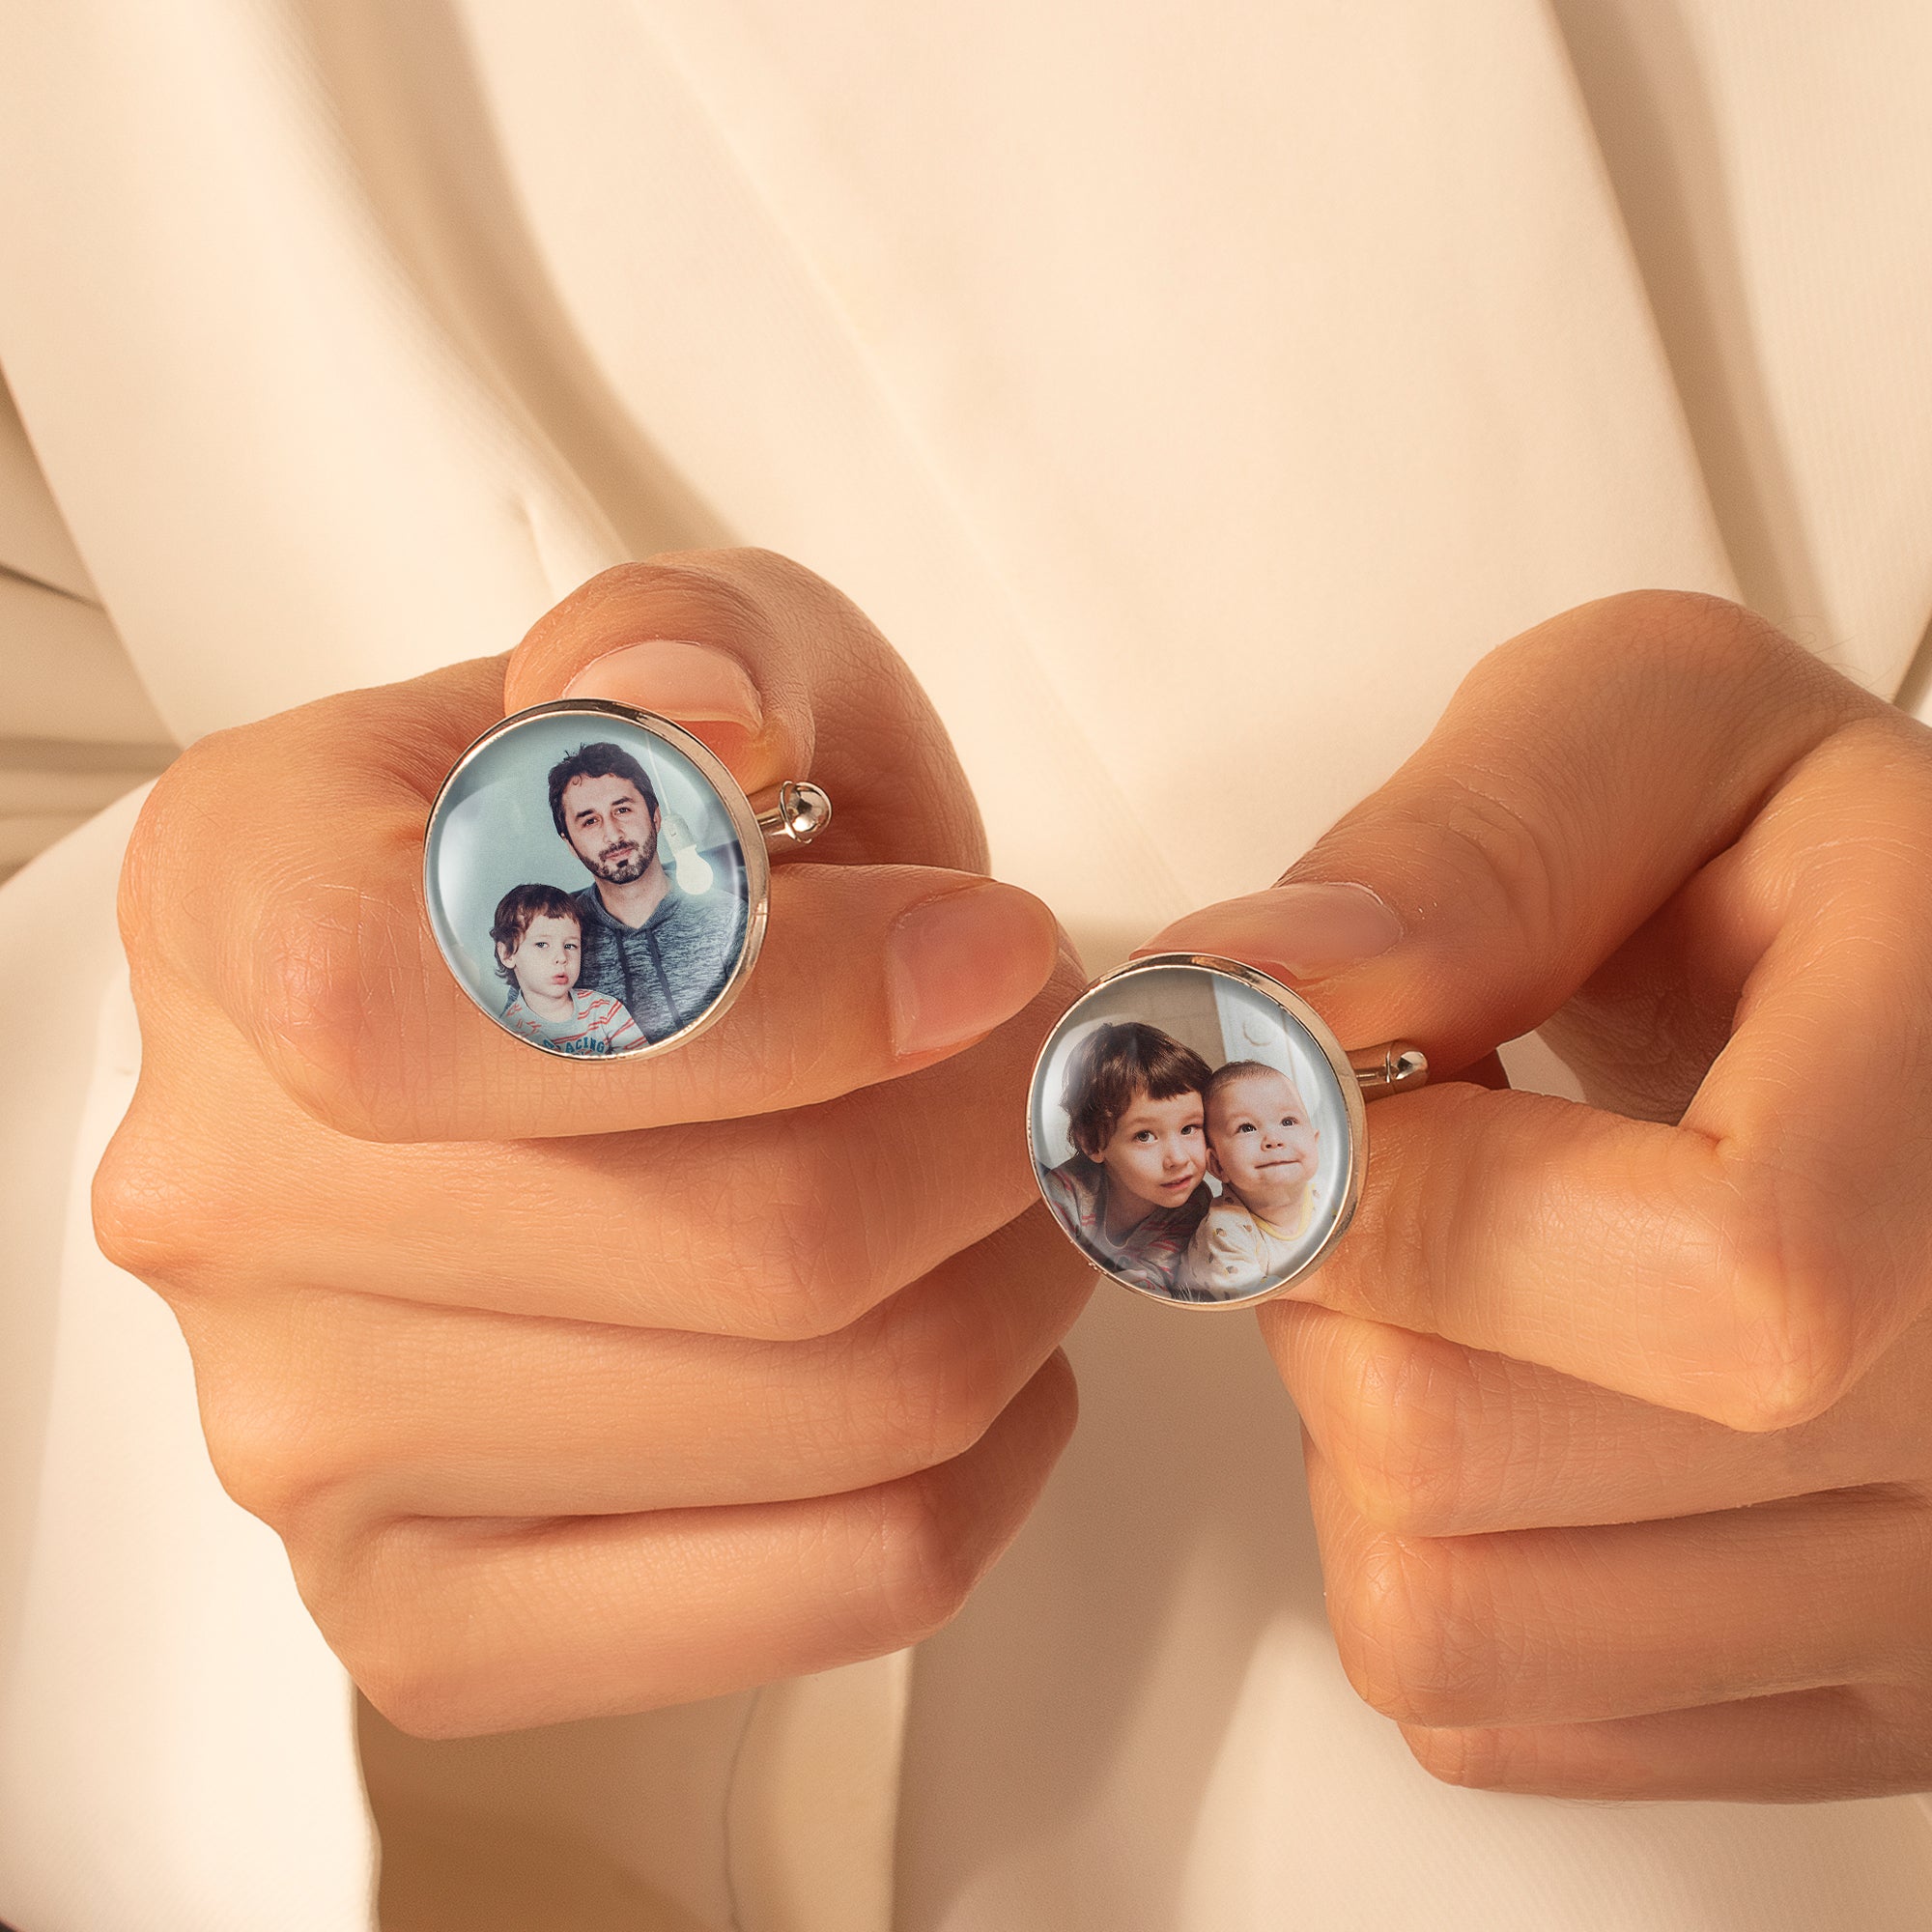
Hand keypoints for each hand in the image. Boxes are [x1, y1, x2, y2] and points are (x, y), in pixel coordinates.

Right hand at [93, 551, 1089, 1737]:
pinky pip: (833, 1584)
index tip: (993, 953)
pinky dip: (988, 1465)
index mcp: (239, 908)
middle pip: (745, 1243)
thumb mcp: (681, 665)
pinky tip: (981, 1352)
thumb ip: (684, 647)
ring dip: (1018, 1286)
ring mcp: (309, 1444)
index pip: (508, 994)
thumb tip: (697, 732)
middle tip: (1064, 1074)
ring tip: (1032, 1187)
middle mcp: (228, 1199)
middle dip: (1000, 1142)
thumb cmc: (636, 850)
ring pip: (831, 1419)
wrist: (549, 1044)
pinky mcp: (432, 1614)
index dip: (810, 994)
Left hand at [1153, 590, 1931, 1799]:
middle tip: (1398, 1165)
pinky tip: (1512, 1396)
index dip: (1396, 1188)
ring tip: (1461, 1281)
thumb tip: (1253, 993)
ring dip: (1356, 1429)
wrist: (1908, 1033)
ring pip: (1441, 1619)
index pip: (1702, 1279)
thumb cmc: (1803, 883)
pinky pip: (1486, 1709)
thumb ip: (1472, 843)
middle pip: (1465, 1459)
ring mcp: (1926, 1603)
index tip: (1300, 1096)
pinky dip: (1422, 1548)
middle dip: (1331, 1281)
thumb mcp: (1663, 740)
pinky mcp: (1833, 1700)